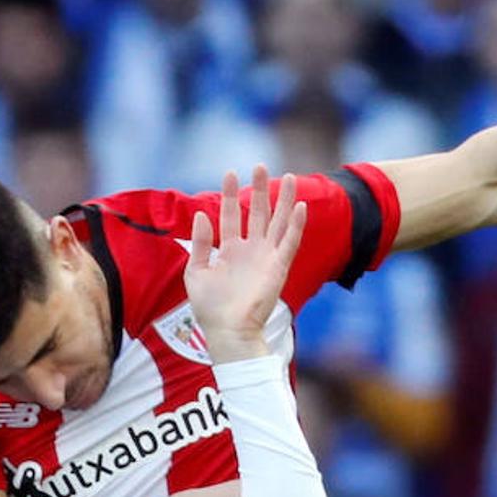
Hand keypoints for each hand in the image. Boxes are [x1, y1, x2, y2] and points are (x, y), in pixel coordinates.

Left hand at [185, 166, 306, 362]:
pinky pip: (289, 242)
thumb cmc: (210, 308)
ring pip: (277, 222)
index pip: (230, 216)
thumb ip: (200, 243)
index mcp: (229, 251)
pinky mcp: (278, 267)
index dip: (229, 195)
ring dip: (283, 200)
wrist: (228, 330)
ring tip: (288, 176)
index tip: (230, 172)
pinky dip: (295, 224)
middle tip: (260, 166)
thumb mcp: (196, 272)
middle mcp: (250, 250)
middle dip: (259, 189)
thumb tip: (201, 215)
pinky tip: (300, 205)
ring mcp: (266, 257)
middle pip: (257, 213)